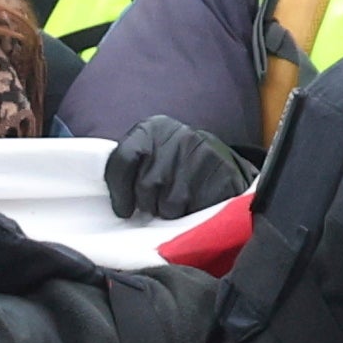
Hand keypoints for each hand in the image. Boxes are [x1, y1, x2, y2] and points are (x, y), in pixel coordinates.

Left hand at [102, 115, 253, 218]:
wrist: (215, 158)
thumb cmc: (169, 163)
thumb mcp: (144, 156)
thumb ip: (125, 172)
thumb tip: (119, 207)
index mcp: (151, 129)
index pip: (124, 160)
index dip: (120, 191)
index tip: (124, 210)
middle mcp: (177, 136)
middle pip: (146, 186)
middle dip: (148, 203)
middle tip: (156, 203)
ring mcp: (202, 153)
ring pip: (170, 203)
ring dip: (169, 212)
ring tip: (176, 202)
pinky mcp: (223, 173)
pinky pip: (195, 209)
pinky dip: (191, 214)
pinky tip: (193, 203)